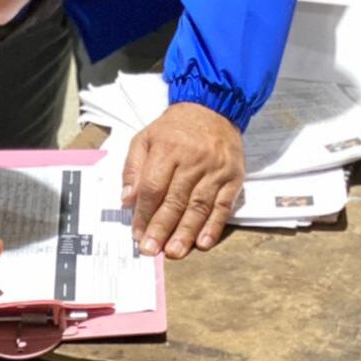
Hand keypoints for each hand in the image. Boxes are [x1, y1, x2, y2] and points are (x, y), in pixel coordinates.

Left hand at [121, 103, 244, 258]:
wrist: (213, 109)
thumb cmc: (174, 129)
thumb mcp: (145, 138)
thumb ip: (133, 168)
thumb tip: (127, 200)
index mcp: (168, 149)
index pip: (153, 187)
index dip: (144, 213)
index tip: (137, 233)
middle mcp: (193, 160)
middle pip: (175, 199)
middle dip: (162, 228)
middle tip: (151, 250)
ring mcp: (215, 169)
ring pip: (199, 206)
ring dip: (186, 232)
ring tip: (175, 252)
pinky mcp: (233, 177)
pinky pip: (223, 205)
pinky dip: (214, 226)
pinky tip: (204, 242)